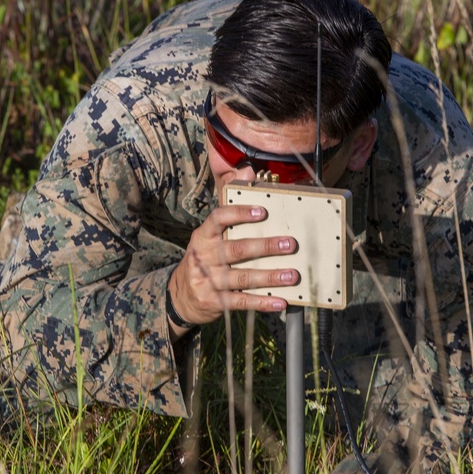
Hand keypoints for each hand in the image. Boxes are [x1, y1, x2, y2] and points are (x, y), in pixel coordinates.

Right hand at [167, 202, 298, 330]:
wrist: (180, 295)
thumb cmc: (204, 258)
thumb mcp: (208, 235)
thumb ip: (230, 207)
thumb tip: (246, 171)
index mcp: (203, 236)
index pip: (218, 219)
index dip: (240, 214)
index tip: (262, 212)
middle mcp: (204, 257)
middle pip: (237, 250)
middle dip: (265, 247)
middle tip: (289, 244)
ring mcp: (208, 281)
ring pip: (243, 278)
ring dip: (270, 276)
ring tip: (292, 275)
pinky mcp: (215, 303)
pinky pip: (242, 302)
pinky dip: (262, 302)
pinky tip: (280, 301)